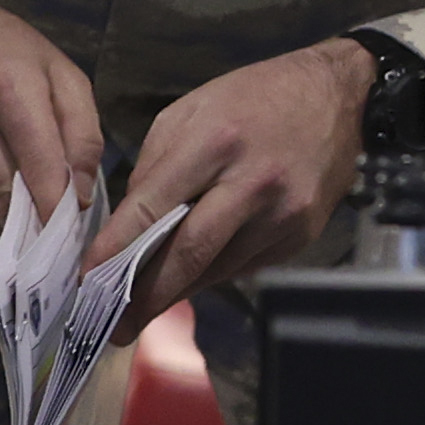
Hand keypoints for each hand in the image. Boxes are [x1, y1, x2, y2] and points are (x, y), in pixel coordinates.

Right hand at [0, 0, 105, 229]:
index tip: (72, 227)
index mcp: (7, 82)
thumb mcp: (63, 75)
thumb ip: (83, 134)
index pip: (37, 162)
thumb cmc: (13, 54)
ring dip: (8, 211)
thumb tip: (79, 197)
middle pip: (4, 188)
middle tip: (55, 228)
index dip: (57, 204)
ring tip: (30, 207)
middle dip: (34, 216)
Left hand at [106, 37, 373, 321]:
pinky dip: (213, 273)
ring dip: (177, 291)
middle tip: (115, 328)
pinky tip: (193, 276)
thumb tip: (132, 223)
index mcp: (216, 142)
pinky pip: (244, 266)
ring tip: (143, 309)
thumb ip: (155, 166)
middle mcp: (253, 184)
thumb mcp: (191, 110)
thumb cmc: (256, 96)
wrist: (337, 98)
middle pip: (189, 255)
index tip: (88, 281)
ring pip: (217, 270)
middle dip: (146, 297)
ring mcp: (283, 215)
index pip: (155, 207)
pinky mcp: (301, 235)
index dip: (116, 249)